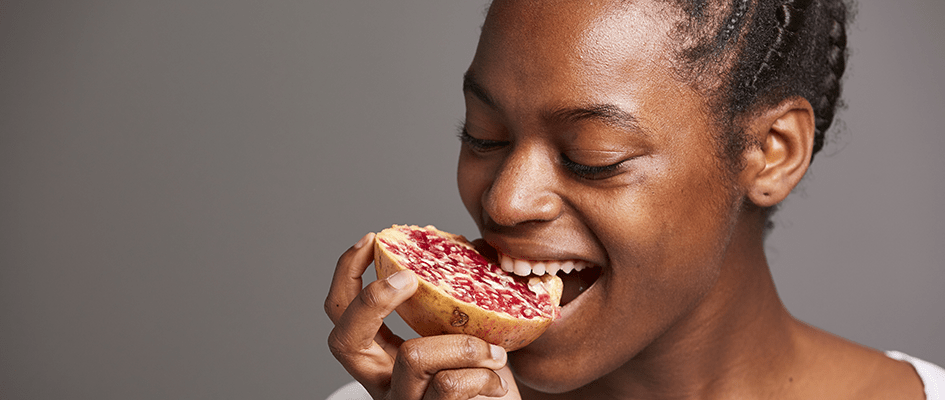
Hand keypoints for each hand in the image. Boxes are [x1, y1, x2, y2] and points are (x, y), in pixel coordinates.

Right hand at [325, 232, 519, 399]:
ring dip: (463, 344)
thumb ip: (460, 296)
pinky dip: (481, 375)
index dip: (347, 273)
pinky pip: (449, 385)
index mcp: (381, 357)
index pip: (340, 313)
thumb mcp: (467, 332)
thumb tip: (472, 245)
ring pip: (413, 357)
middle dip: (374, 300)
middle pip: (344, 340)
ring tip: (494, 351)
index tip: (373, 239)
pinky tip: (498, 382)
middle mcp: (381, 383)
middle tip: (412, 278)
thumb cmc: (486, 380)